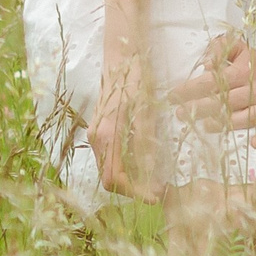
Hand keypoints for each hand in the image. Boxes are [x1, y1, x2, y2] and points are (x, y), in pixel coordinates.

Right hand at [88, 67, 161, 201]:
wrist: (122, 59)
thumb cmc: (135, 81)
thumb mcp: (146, 113)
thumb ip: (144, 144)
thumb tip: (150, 174)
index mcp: (106, 135)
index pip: (114, 178)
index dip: (134, 192)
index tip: (156, 196)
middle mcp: (97, 138)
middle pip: (110, 177)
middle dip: (133, 189)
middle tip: (159, 190)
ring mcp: (96, 135)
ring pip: (110, 169)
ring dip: (130, 179)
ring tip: (155, 180)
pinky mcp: (101, 131)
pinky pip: (111, 158)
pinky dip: (126, 167)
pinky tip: (145, 164)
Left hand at [171, 34, 255, 148]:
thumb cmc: (253, 63)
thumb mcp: (237, 48)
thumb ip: (218, 49)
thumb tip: (205, 64)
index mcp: (244, 71)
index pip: (214, 81)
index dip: (192, 89)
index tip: (173, 95)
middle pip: (226, 101)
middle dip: (200, 108)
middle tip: (180, 114)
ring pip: (244, 118)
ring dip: (223, 124)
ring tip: (203, 126)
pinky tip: (253, 143)